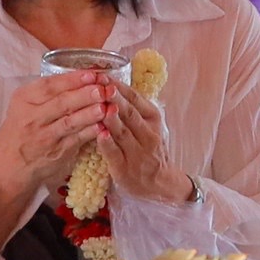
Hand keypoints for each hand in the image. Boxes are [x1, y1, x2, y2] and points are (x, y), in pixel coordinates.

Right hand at [0, 64, 111, 216]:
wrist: (10, 163)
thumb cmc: (22, 128)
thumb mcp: (25, 104)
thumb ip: (48, 91)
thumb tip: (84, 75)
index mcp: (24, 99)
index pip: (49, 85)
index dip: (72, 79)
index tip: (92, 74)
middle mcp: (32, 117)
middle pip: (61, 103)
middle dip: (84, 94)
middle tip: (103, 88)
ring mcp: (44, 136)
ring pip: (70, 122)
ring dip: (90, 113)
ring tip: (106, 106)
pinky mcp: (56, 152)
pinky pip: (76, 140)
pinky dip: (90, 132)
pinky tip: (103, 126)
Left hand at [106, 80, 190, 203]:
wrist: (159, 183)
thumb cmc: (149, 149)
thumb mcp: (148, 124)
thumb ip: (134, 107)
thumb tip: (110, 82)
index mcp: (153, 119)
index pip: (136, 99)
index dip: (120, 87)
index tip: (104, 76)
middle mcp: (148, 134)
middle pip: (130, 114)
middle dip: (116, 99)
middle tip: (103, 85)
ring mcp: (137, 153)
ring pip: (123, 133)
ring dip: (111, 119)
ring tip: (102, 106)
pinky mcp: (124, 169)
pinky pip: (115, 154)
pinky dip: (107, 143)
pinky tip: (99, 134)